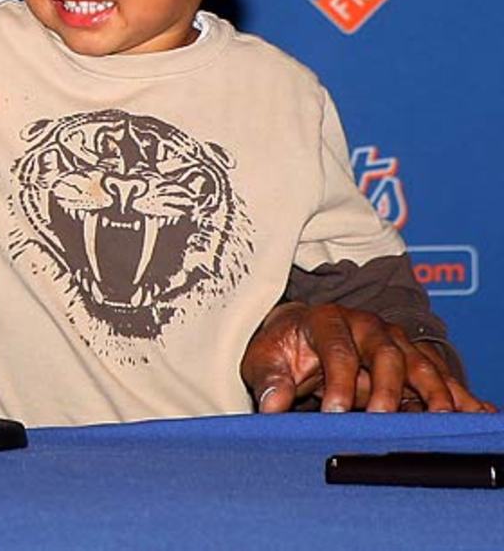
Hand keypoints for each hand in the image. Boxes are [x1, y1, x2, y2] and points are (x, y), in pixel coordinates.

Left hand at [241, 302, 495, 413]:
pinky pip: (437, 376)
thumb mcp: (264, 360)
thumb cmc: (283, 348)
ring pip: (418, 363)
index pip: (337, 350)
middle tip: (383, 422)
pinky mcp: (410, 358)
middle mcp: (364, 324)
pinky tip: (475, 414)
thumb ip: (268, 380)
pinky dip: (455, 395)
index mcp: (326, 319)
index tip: (336, 413)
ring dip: (432, 392)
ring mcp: (391, 339)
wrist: (299, 334)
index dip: (339, 382)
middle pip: (385, 354)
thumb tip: (271, 404)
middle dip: (387, 388)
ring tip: (441, 420)